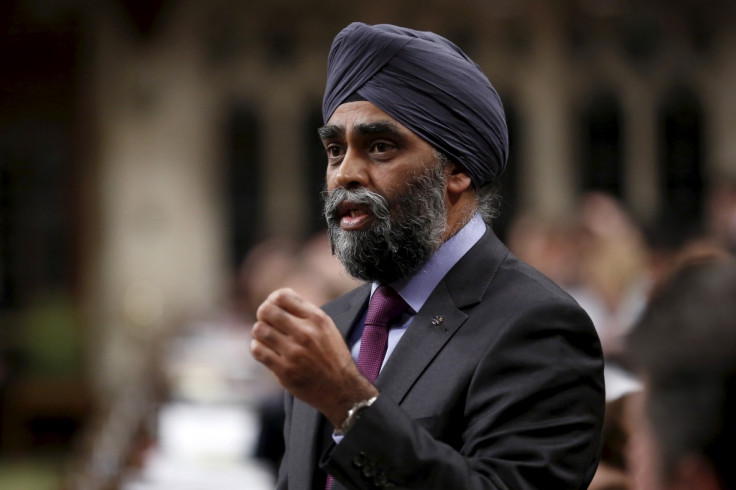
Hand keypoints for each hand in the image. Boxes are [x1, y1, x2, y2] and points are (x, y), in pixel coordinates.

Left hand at [250, 288, 377, 427]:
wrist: (341, 388)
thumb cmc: (332, 356)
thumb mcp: (326, 327)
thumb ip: (304, 312)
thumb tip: (275, 300)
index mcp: (317, 319)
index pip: (282, 296)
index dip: (272, 300)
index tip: (274, 308)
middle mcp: (306, 333)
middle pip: (266, 310)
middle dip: (263, 315)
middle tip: (267, 323)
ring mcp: (294, 352)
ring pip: (259, 330)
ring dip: (259, 333)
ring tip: (267, 338)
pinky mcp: (285, 371)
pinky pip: (258, 350)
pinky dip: (257, 348)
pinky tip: (266, 351)